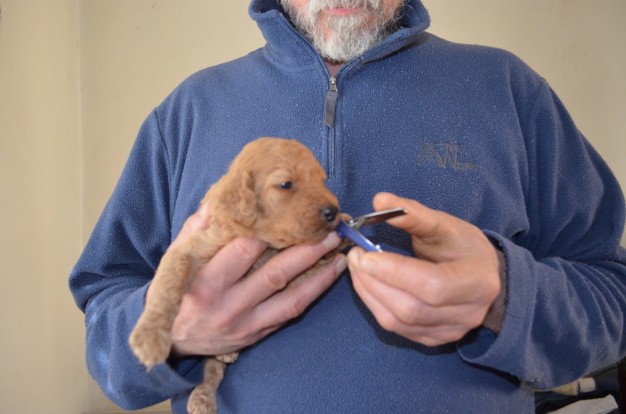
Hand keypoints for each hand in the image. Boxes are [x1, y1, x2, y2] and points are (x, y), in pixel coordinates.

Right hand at [159, 203, 346, 357]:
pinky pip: (291, 312)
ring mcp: (246, 322)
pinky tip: (329, 275)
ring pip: (291, 297)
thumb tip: (219, 201)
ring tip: (339, 252)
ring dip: (320, 274)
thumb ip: (197, 229)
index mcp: (207, 282)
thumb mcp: (177, 258)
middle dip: (306, 249)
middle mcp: (229, 305)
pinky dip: (313, 292)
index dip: (270, 231)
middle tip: (329, 231)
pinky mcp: (258, 333)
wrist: (174, 339)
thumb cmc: (176, 292)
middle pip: (275, 273)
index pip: (244, 250)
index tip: (290, 214)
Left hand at [348, 193, 500, 346]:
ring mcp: (450, 331)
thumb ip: (412, 213)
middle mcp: (467, 313)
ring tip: (357, 268)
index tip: (365, 255)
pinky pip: (396, 328)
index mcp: (477, 281)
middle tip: (355, 257)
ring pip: (399, 322)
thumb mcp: (444, 224)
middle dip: (375, 282)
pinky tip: (367, 284)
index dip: (395, 273)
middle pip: (411, 308)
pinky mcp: (433, 339)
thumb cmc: (463, 247)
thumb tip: (380, 199)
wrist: (481, 274)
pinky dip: (375, 305)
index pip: (433, 285)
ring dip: (369, 293)